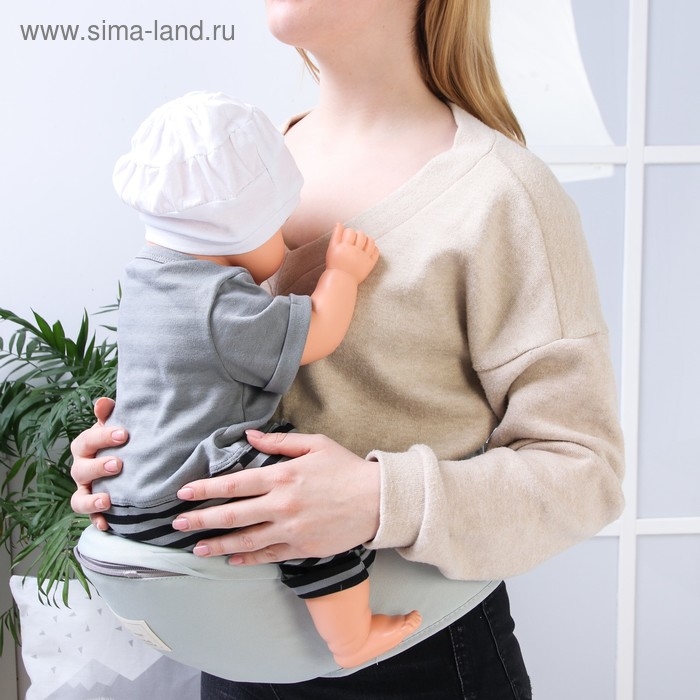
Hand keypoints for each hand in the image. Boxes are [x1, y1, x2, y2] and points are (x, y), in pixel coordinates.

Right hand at [69, 397, 127, 529]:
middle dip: (97, 467)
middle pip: (80, 469)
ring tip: (107, 500)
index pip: (88, 440)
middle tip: (118, 464)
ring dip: (91, 501)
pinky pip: (90, 517)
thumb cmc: (121, 440)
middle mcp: (81, 469)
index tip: (125, 434)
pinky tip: (107, 525)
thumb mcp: (117, 425)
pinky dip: (97, 520)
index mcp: (86, 447)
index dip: (103, 437)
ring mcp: (86, 489)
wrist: (127, 459)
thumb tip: (102, 402)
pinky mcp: (94, 507)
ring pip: (78, 498)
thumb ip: (109, 415)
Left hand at [173, 430, 380, 563]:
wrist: (376, 500)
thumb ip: (279, 443)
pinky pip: (268, 555)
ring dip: (218, 544)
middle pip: (233, 514)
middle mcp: (281, 504)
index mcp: (282, 476)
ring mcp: (291, 529)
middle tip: (177, 524)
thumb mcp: (315, 445)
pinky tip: (232, 559)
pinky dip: (248, 558)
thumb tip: (249, 435)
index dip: (206, 489)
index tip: (184, 493)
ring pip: (246, 539)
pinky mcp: (301, 547)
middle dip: (201, 519)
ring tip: (197, 548)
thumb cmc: (345, 468)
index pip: (234, 484)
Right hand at [325, 222, 378, 284]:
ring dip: (367, 239)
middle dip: (358, 235)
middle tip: (355, 240)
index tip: (347, 237)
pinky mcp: (370, 264)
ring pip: (370, 241)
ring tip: (363, 242)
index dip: (349, 232)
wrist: (341, 280)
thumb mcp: (332, 249)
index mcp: (344, 247)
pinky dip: (374, 247)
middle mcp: (355, 252)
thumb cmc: (335, 264)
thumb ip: (336, 235)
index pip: (350, 231)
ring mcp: (363, 258)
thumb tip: (339, 223)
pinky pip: (376, 251)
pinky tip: (368, 248)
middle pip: (361, 235)